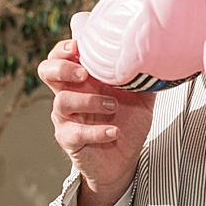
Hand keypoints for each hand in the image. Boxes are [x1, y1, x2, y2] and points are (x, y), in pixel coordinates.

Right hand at [38, 39, 154, 205]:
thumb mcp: (140, 97)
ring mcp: (67, 118)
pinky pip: (76, 133)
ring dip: (89, 101)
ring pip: (63, 101)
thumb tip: (159, 58)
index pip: (61, 56)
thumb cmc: (127, 123)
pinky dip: (97, 131)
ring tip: (113, 107)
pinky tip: (114, 131)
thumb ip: (143, 78)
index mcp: (84, 79)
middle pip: (47, 71)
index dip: (64, 48)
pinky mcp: (70, 140)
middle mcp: (70, 94)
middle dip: (62, 68)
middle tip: (84, 73)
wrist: (125, 160)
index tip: (79, 45)